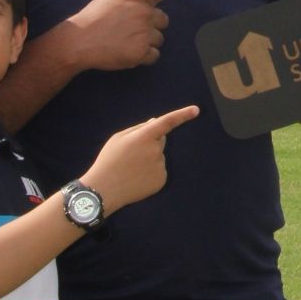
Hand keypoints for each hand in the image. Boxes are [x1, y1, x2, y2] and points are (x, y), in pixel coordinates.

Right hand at [66, 0, 211, 71]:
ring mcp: (145, 32)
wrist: (78, 42)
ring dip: (146, 42)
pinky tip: (126, 53)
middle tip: (130, 31)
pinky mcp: (142, 52)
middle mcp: (145, 13)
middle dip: (152, 26)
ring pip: (159, 39)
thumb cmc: (91, 19)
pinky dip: (143, 57)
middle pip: (164, 21)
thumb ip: (131, 1)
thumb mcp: (111, 0)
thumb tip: (140, 6)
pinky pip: (153, 56)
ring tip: (124, 42)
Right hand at [84, 105, 199, 212]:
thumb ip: (139, 128)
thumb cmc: (109, 160)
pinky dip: (151, 173)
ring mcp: (160, 166)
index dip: (183, 114)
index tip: (196, 109)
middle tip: (130, 155)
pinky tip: (136, 179)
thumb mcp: (118, 138)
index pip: (168, 122)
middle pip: (160, 141)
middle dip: (150, 143)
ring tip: (130, 169)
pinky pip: (159, 171)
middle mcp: (156, 150)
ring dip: (149, 160)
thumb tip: (155, 122)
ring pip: (159, 157)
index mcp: (145, 136)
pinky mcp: (161, 180)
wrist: (103, 190)